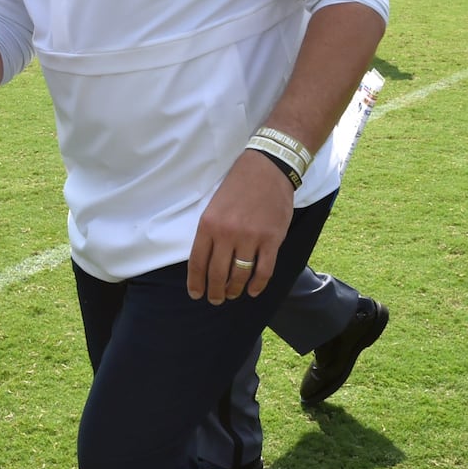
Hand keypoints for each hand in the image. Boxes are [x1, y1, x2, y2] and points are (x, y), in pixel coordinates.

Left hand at [187, 150, 295, 304]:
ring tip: (232, 295)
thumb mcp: (213, 206)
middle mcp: (227, 234)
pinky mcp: (271, 239)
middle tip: (215, 299)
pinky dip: (257, 285)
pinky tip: (252, 291)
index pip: (197, 262)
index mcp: (208, 225)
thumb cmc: (237, 187)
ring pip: (240, 275)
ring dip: (234, 290)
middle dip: (215, 291)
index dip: (196, 283)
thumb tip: (206, 262)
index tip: (196, 294)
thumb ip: (209, 233)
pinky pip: (264, 270)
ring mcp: (250, 238)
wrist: (267, 169)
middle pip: (217, 273)